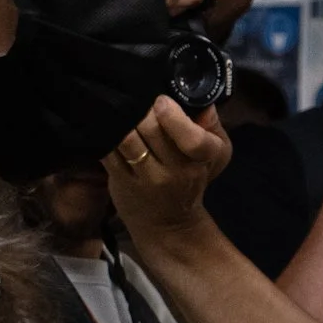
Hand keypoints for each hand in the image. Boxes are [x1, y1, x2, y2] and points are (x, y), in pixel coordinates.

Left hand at [102, 97, 230, 242]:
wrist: (170, 223)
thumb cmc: (191, 180)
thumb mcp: (215, 156)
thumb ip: (210, 126)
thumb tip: (203, 99)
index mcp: (202, 159)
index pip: (191, 137)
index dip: (173, 115)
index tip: (161, 100)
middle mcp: (176, 171)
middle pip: (153, 130)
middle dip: (142, 109)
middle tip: (137, 100)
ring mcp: (148, 178)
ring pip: (128, 139)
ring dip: (122, 120)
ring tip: (121, 110)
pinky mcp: (122, 182)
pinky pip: (109, 152)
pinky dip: (106, 135)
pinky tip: (108, 126)